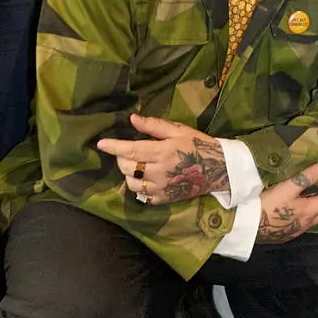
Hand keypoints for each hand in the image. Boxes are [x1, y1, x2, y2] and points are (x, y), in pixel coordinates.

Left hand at [97, 113, 227, 203]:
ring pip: (131, 183)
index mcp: (162, 152)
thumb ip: (154, 126)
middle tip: (128, 151)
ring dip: (129, 173)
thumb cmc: (197, 144)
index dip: (114, 147)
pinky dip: (139, 187)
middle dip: (121, 158)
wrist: (218, 169)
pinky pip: (142, 196)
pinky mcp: (163, 199)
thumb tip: (132, 118)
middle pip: (127, 167)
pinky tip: (146, 179)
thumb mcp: (178, 130)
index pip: (130, 150)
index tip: (100, 144)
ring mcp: (160, 188)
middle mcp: (158, 172)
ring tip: (137, 165)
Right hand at [256, 159, 317, 243]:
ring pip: (313, 218)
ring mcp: (296, 230)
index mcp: (310, 210)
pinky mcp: (285, 234)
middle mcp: (306, 223)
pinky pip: (302, 223)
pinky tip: (300, 211)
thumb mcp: (288, 187)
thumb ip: (308, 176)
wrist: (248, 228)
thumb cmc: (269, 205)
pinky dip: (307, 215)